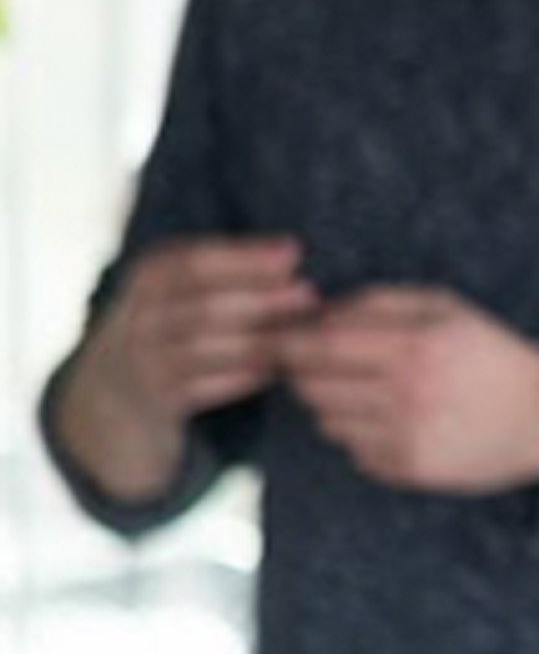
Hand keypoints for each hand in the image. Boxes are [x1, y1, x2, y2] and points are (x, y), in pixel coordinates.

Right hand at [58, 236, 318, 498]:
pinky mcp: (154, 402)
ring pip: (203, 349)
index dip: (246, 258)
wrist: (114, 393)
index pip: (195, 262)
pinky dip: (240, 379)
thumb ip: (223, 271)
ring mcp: (142, 362)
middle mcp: (138, 316)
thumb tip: (293, 254)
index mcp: (149, 277)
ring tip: (302, 337)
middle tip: (310, 294)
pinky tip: (274, 371)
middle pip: (202, 306)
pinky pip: (200, 389)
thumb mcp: (180, 290)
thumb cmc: (172, 328)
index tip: (295, 252)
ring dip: (257, 341)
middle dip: (261, 298)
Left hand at [276, 286, 538, 491]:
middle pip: (314, 387)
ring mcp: (406, 437)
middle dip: (303, 374)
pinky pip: (354, 452)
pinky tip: (393, 422)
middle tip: (314, 365)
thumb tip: (314, 312)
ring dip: (332, 406)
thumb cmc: (491, 353)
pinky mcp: (410, 471)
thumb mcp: (445, 308)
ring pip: (328, 422)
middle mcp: (407, 394)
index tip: (277, 340)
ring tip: (368, 393)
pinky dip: (359, 436)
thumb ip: (378, 303)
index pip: (320, 346)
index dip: (288, 343)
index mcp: (415, 346)